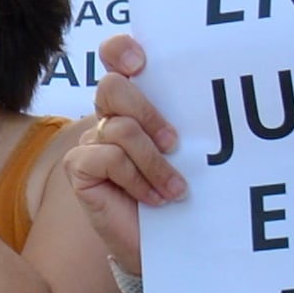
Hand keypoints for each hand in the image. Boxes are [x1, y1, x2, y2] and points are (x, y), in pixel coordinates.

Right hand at [58, 37, 181, 264]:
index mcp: (135, 101)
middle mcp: (108, 115)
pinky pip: (108, 159)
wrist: (164, 242)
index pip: (115, 56)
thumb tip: (214, 101)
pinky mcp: (79, 168)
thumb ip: (184, 123)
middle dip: (148, 113)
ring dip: (154, 163)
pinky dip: (137, 180)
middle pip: (113, 86)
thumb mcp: (187, 152)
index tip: (141, 63)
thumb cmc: (179, 191)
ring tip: (174, 188)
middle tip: (174, 143)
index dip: (121, 49)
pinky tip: (152, 198)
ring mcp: (90, 141)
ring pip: (120, 129)